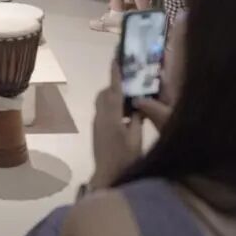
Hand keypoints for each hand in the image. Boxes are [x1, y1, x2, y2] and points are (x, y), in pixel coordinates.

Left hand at [89, 64, 142, 190]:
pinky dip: (112, 105)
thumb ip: (137, 119)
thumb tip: (138, 103)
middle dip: (115, 85)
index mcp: (111, 117)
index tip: (116, 59)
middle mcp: (100, 117)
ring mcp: (97, 123)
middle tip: (130, 82)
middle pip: (105, 94)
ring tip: (130, 97)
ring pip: (102, 102)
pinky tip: (125, 113)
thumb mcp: (136, 139)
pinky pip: (103, 110)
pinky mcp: (97, 129)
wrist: (106, 176)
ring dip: (113, 96)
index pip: (113, 91)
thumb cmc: (124, 159)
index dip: (115, 74)